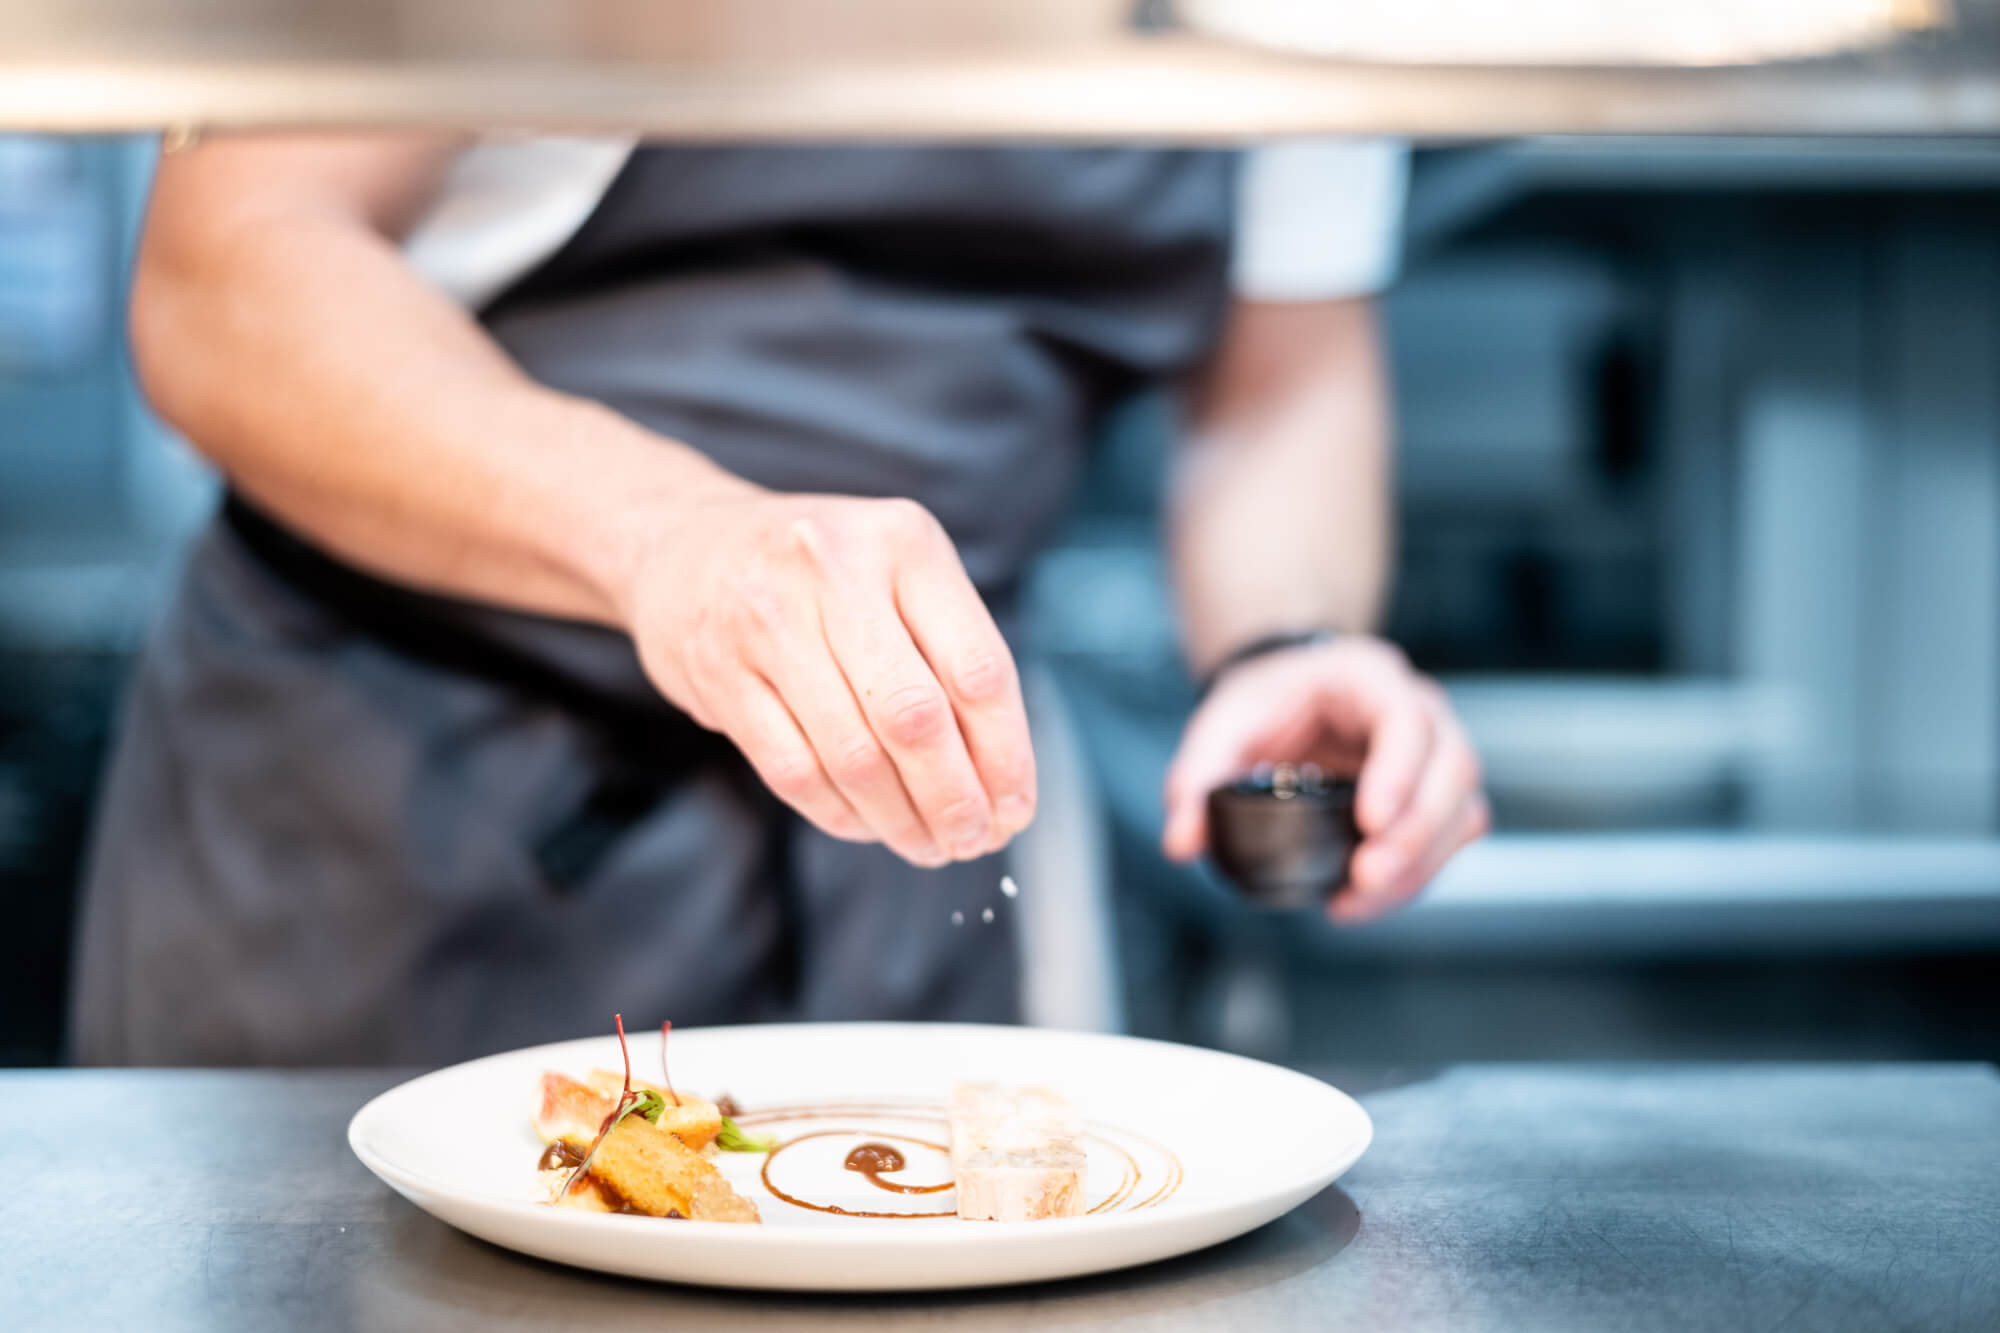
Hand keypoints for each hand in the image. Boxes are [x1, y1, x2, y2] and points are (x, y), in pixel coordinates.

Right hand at [620, 488, 1035, 866]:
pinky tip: (868, 825)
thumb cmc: (824, 575)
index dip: (1006, 757)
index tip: (1015, 810)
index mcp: (905, 542)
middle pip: (916, 719)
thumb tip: (1001, 783)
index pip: (979, 671)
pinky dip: (842, 814)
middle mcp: (835, 571)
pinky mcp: (719, 674)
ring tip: (926, 844)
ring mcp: (768, 622)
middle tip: (973, 841)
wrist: (681, 547)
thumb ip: (953, 656)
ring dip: (900, 820)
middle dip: (955, 800)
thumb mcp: (900, 574)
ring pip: (854, 756)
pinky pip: (795, 771)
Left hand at [1162, 635, 1486, 921]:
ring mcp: (1434, 751)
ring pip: (1461, 807)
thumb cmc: (1264, 700)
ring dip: (1420, 863)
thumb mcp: (1221, 725)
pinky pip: (1449, 835)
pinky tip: (1368, 900)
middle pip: (1450, 768)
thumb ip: (1197, 778)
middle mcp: (1417, 707)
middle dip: (1414, 833)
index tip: (1370, 822)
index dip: (1398, 772)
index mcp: (1367, 677)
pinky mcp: (1434, 793)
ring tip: (1359, 899)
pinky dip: (1417, 874)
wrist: (1288, 692)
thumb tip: (1182, 843)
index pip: (1405, 718)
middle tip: (1365, 878)